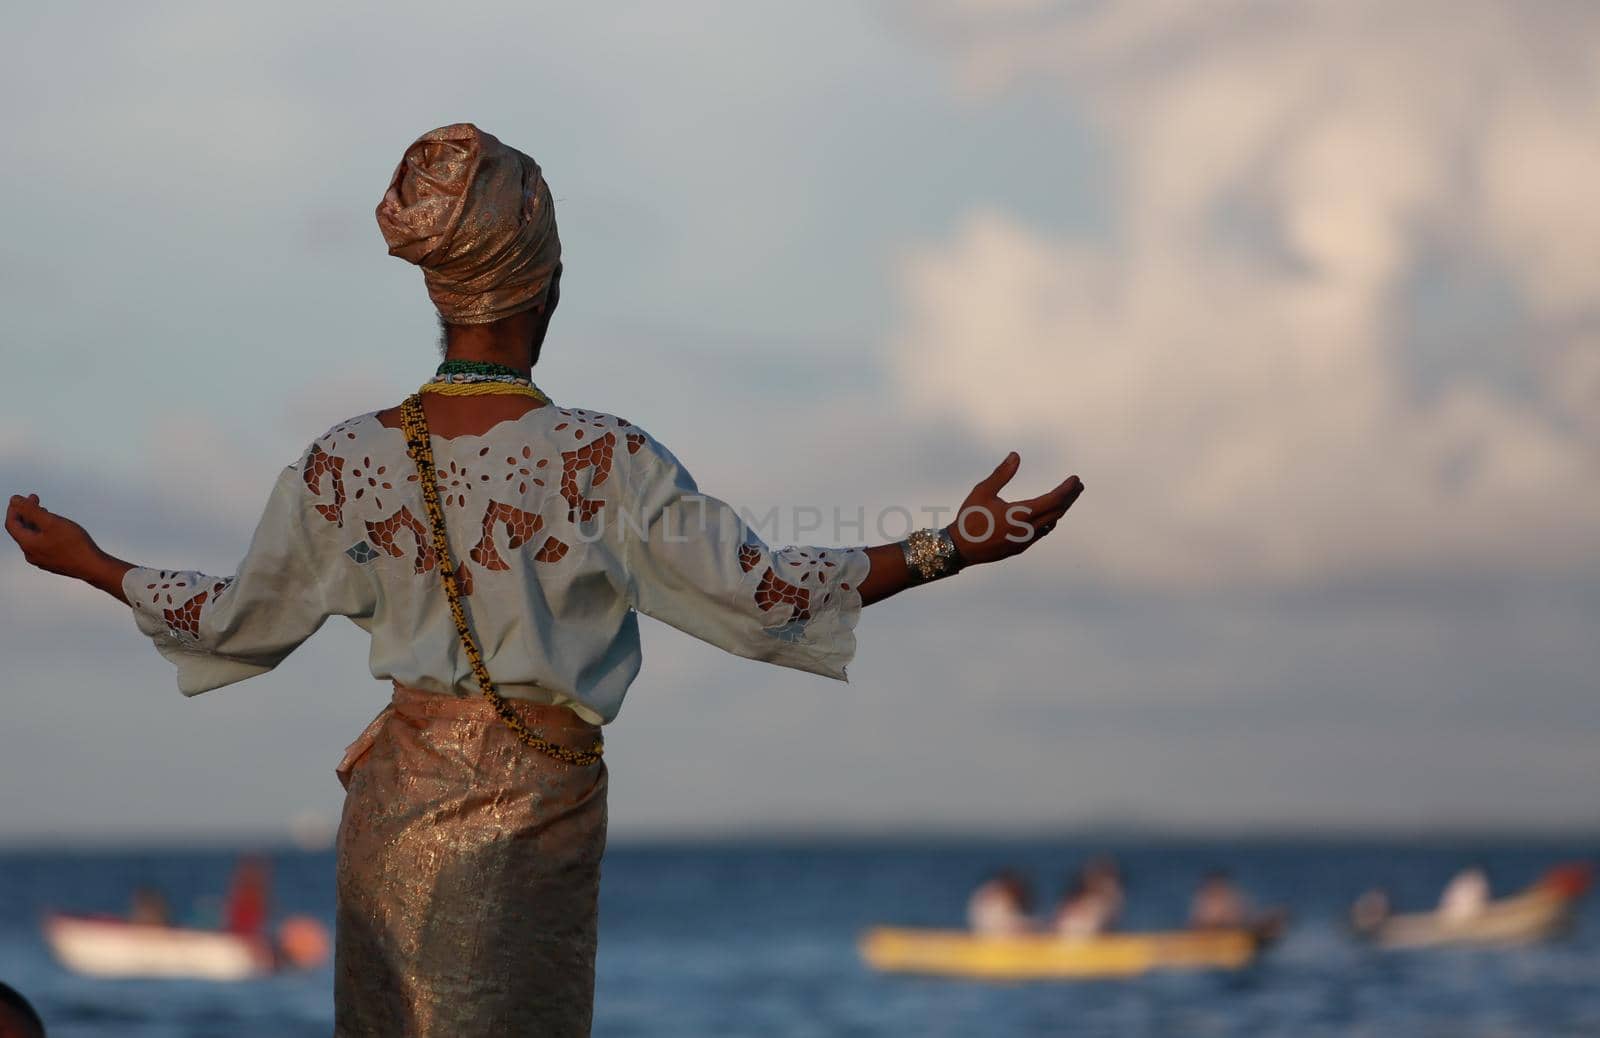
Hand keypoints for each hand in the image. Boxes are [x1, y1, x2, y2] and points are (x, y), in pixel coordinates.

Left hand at [6, 493, 104, 579]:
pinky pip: (42, 545)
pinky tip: (55, 530)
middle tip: (36, 500)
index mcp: (28, 544)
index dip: (14, 509)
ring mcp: (42, 560)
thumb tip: (14, 500)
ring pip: (33, 538)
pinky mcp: (53, 562)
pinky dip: (44, 533)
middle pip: (22, 531)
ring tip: (46, 512)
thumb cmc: (75, 545)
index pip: (11, 524)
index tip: (22, 498)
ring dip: (36, 523)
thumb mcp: (51, 522)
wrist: (92, 566)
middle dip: (27, 513)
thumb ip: (31, 510)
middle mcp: (31, 554)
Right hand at [946, 453, 1083, 566]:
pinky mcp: (1020, 548)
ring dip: (1061, 510)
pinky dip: (1050, 521)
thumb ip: (1001, 474)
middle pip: (1057, 512)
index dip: (1067, 489)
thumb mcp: (983, 491)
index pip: (1054, 500)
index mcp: (1020, 514)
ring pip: (1051, 523)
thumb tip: (1016, 456)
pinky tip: (1050, 516)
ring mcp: (1025, 541)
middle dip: (1070, 498)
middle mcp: (1027, 529)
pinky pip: (1042, 533)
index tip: (1075, 479)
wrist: (959, 549)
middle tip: (1078, 486)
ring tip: (1067, 498)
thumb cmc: (970, 518)